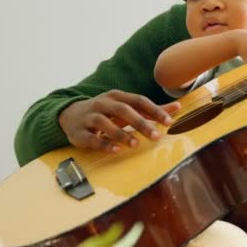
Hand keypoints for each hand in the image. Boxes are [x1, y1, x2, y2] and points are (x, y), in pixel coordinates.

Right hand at [58, 89, 180, 151]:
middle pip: (123, 110)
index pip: (138, 101)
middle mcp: (103, 104)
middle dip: (141, 123)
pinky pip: (92, 138)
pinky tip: (116, 150)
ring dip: (121, 134)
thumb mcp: (126, 107)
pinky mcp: (80, 132)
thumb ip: (151, 109)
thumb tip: (177, 107)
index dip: (154, 111)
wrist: (70, 115)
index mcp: (117, 96)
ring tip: (136, 145)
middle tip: (156, 136)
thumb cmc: (106, 112)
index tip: (169, 122)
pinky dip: (104, 144)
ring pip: (105, 123)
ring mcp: (90, 117)